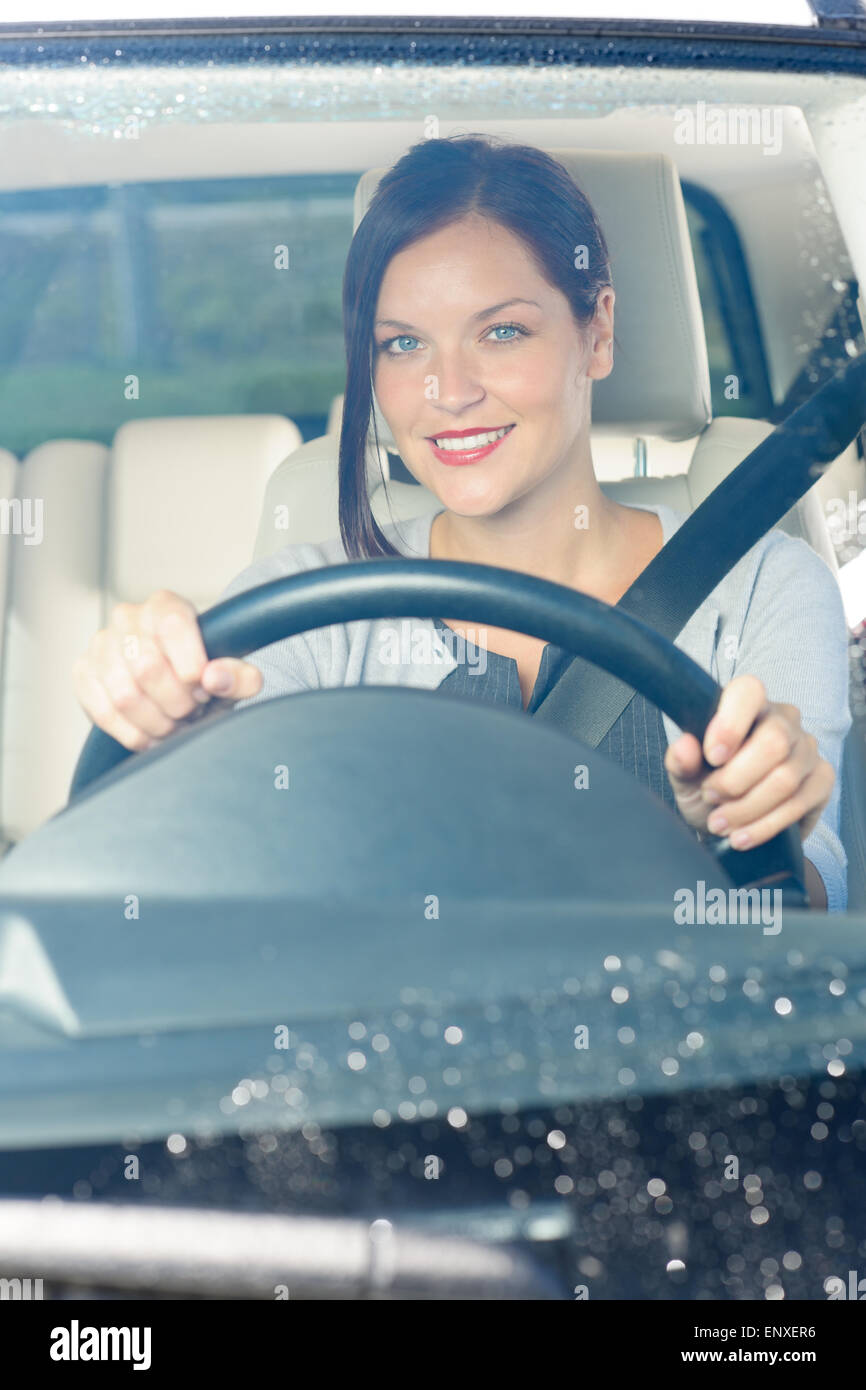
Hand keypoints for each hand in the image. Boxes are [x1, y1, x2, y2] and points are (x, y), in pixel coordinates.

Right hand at [73, 589, 262, 751]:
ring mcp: (101, 645)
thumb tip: (215, 677)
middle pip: (147, 668)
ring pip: (125, 696)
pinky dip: (134, 734)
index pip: (173, 627)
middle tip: (192, 711)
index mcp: (165, 606)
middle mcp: (128, 617)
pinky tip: (153, 736)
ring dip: (157, 723)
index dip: (191, 666)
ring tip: (176, 724)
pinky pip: (104, 713)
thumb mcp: (233, 676)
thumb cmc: (204, 676)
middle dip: (177, 702)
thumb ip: (239, 676)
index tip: (204, 688)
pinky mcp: (84, 673)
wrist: (176, 686)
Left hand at [664, 673, 834, 849]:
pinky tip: (742, 836)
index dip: (730, 724)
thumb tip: (684, 746)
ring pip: (785, 779)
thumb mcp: (686, 777)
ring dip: (746, 808)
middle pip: (773, 742)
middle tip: (710, 796)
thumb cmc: (708, 787)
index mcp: (747, 705)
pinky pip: (798, 804)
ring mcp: (807, 748)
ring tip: (719, 822)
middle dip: (735, 780)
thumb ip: (681, 761)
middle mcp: (784, 720)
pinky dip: (764, 826)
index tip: (712, 757)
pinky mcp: (822, 779)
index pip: (748, 692)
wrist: (731, 822)